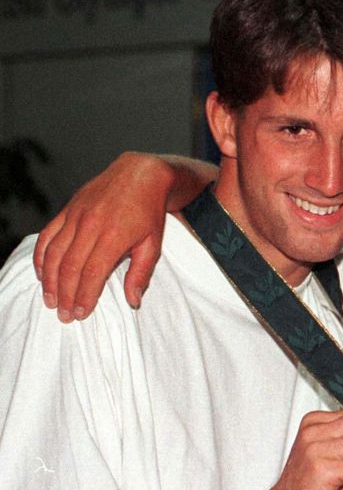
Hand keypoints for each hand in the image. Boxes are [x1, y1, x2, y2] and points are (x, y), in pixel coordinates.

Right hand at [34, 152, 172, 321]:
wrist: (141, 174)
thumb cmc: (150, 212)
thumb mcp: (154, 244)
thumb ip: (141, 273)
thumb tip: (132, 301)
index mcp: (114, 236)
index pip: (92, 274)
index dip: (84, 296)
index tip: (81, 314)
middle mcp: (90, 225)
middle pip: (69, 268)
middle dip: (65, 295)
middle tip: (64, 315)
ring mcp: (75, 216)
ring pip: (54, 254)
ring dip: (50, 281)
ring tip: (51, 301)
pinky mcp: (67, 209)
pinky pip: (47, 236)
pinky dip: (41, 257)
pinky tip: (42, 274)